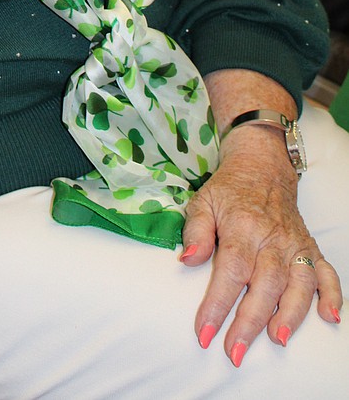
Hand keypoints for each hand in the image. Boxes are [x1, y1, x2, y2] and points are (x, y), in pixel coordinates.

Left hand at [180, 129, 342, 366]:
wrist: (262, 167)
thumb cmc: (228, 191)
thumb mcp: (202, 202)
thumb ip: (195, 232)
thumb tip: (187, 260)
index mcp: (242, 227)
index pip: (231, 270)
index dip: (218, 304)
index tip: (204, 333)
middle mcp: (272, 238)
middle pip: (265, 284)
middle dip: (249, 322)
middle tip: (234, 352)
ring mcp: (295, 244)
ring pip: (298, 283)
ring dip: (291, 313)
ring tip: (277, 338)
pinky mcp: (311, 248)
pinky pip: (327, 273)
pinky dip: (332, 295)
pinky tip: (329, 317)